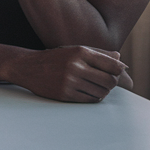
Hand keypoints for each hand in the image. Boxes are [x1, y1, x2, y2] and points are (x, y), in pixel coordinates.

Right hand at [3, 45, 131, 101]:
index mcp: (80, 52)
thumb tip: (121, 61)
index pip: (113, 65)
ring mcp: (70, 81)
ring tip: (94, 86)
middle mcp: (75, 66)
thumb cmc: (55, 58)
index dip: (119, 71)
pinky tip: (86, 91)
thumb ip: (99, 54)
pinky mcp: (65, 94)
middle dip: (112, 83)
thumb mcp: (75, 50)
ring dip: (102, 91)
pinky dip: (93, 97)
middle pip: (110, 81)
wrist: (28, 67)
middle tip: (106, 82)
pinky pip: (90, 100)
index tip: (117, 73)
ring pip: (102, 92)